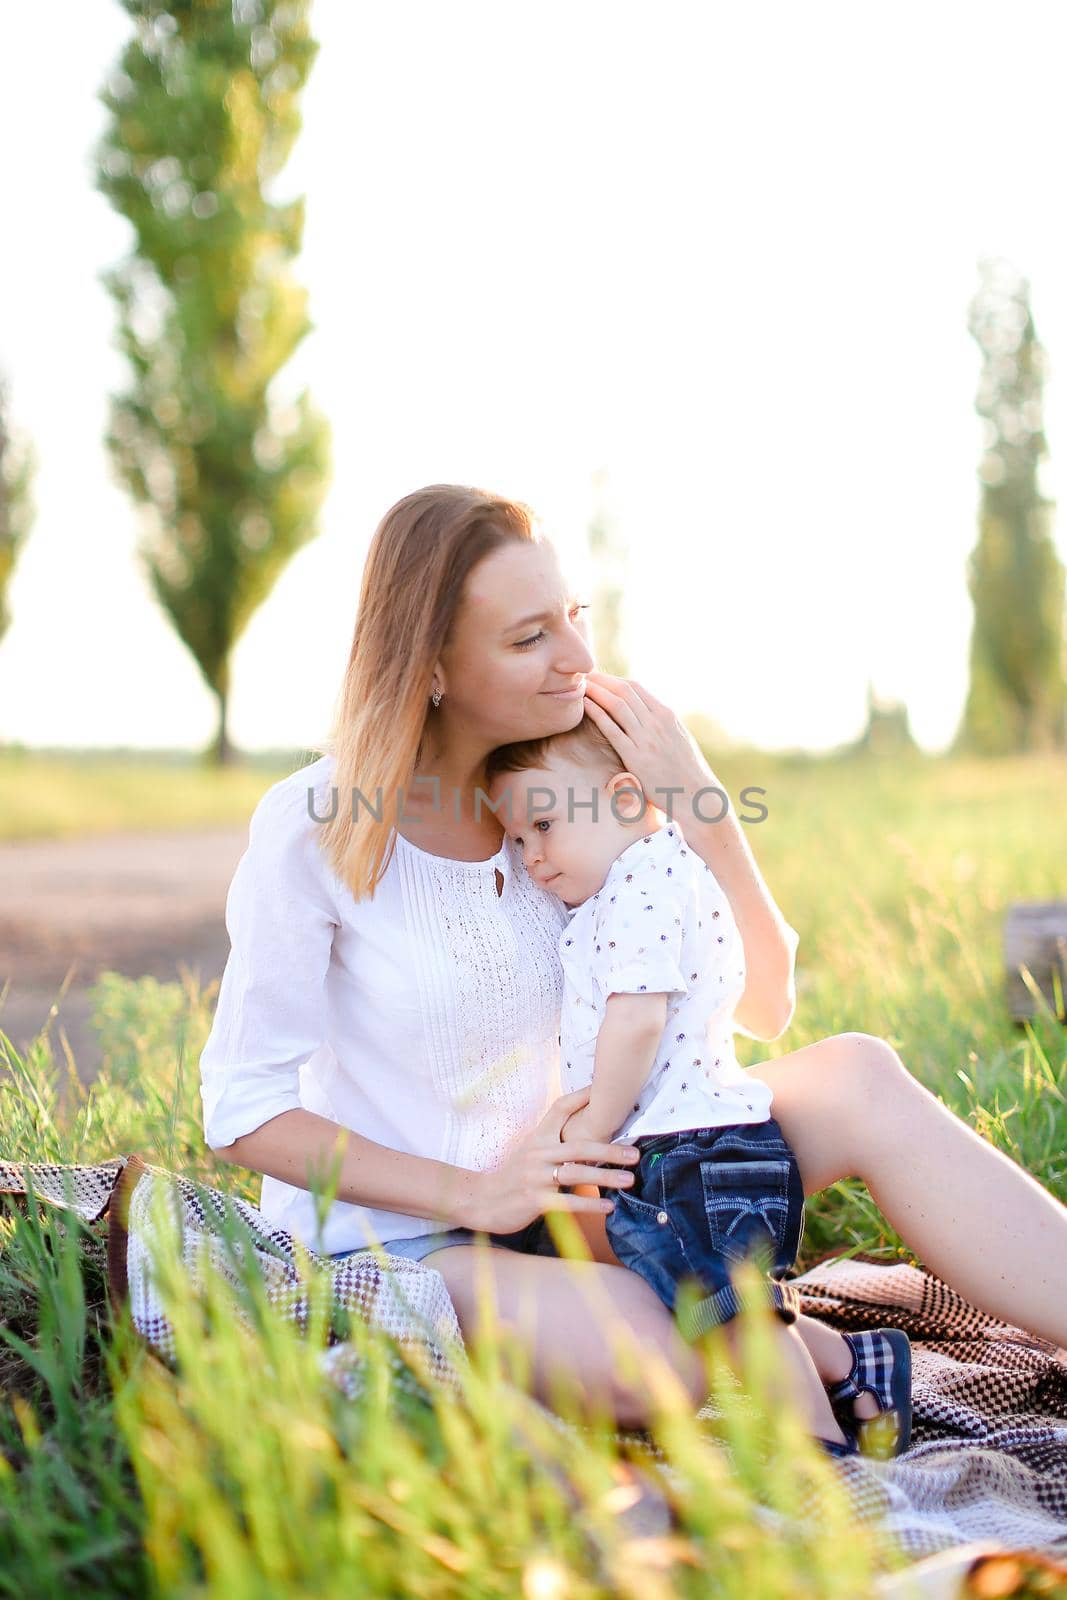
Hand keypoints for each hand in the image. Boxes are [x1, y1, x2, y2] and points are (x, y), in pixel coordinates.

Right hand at [464, 1088, 640, 1233]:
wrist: (481, 1200)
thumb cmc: (511, 1177)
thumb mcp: (529, 1152)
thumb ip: (553, 1142)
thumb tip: (583, 1135)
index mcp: (538, 1138)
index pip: (560, 1108)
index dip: (582, 1097)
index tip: (605, 1089)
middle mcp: (538, 1153)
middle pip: (579, 1145)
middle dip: (610, 1149)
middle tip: (634, 1153)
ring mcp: (535, 1176)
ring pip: (576, 1172)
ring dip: (606, 1177)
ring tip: (629, 1180)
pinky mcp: (534, 1200)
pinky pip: (567, 1201)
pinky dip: (590, 1204)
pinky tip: (609, 1207)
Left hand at [581, 670, 716, 805]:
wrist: (697, 795)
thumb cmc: (687, 771)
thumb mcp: (678, 738)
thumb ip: (662, 724)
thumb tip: (647, 715)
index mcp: (667, 715)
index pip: (636, 688)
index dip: (613, 679)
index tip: (598, 677)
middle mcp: (657, 722)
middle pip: (624, 691)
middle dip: (600, 680)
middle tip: (582, 675)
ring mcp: (646, 738)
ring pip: (617, 705)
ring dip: (596, 691)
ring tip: (579, 685)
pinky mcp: (636, 757)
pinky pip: (613, 729)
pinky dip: (597, 714)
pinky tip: (585, 706)